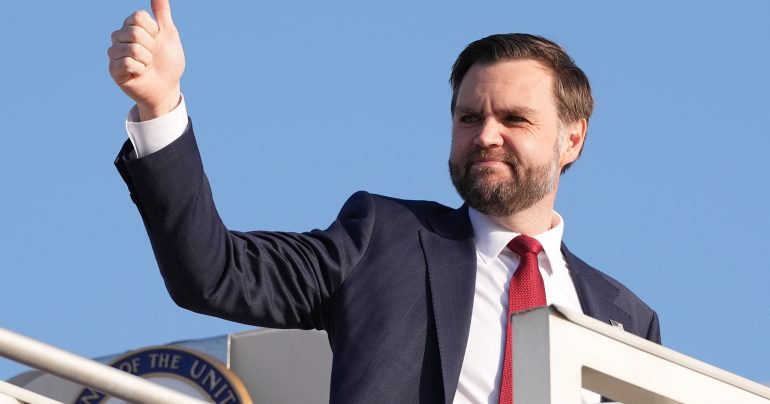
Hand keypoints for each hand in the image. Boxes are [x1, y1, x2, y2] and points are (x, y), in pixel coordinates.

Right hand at [108, 0, 184, 120]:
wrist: (167, 87)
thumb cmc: (168, 61)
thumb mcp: (168, 34)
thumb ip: (162, 13)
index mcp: (131, 26)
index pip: (138, 17)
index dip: (153, 31)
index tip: (157, 41)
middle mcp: (119, 37)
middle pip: (134, 32)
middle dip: (151, 47)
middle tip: (152, 56)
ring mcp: (115, 53)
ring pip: (131, 48)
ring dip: (146, 60)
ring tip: (146, 65)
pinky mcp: (113, 69)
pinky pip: (127, 63)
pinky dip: (140, 69)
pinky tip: (139, 73)